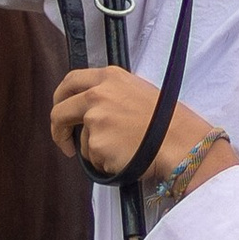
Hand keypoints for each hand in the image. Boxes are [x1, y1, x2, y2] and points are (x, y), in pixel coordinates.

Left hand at [48, 67, 232, 185]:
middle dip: (58, 130)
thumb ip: (110, 93)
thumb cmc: (167, 120)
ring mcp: (94, 120)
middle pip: (59, 112)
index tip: (60, 112)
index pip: (70, 81)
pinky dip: (105, 162)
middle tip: (64, 142)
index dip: (60, 98)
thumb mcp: (137, 90)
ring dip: (95, 150)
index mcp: (108, 77)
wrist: (180, 141)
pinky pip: (93, 159)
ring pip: (81, 141)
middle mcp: (96, 95)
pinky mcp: (96, 144)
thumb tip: (89, 110)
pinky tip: (126, 156)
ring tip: (125, 149)